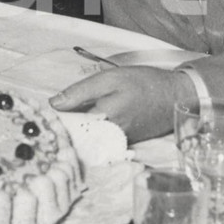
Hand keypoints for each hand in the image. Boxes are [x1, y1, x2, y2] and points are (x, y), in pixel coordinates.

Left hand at [49, 66, 193, 142]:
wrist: (177, 96)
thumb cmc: (144, 83)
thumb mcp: (111, 78)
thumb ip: (80, 91)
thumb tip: (54, 104)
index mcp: (102, 120)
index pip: (67, 127)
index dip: (54, 121)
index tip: (45, 117)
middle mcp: (109, 138)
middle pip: (76, 137)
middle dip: (64, 129)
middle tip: (54, 120)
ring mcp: (118, 144)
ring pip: (88, 140)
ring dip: (77, 132)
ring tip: (70, 120)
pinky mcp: (125, 144)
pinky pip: (101, 141)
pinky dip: (92, 134)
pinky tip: (90, 123)